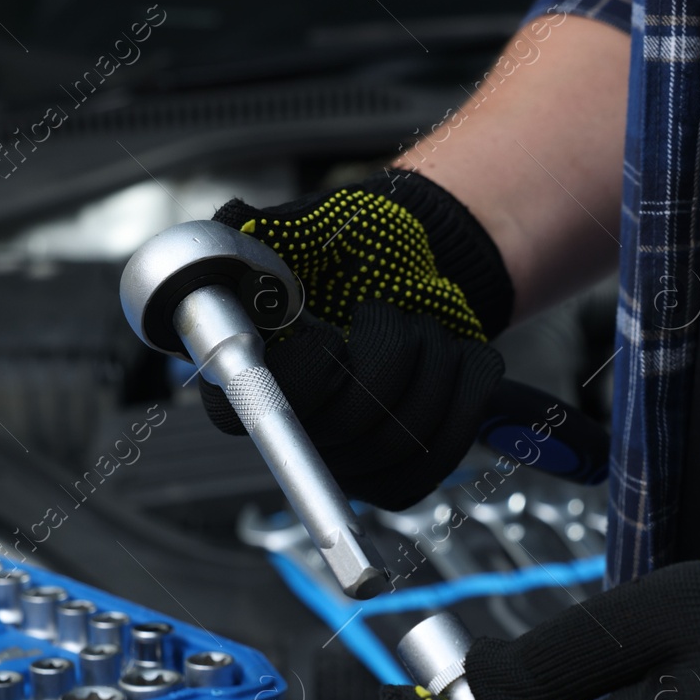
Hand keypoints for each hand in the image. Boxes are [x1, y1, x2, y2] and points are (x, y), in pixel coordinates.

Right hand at [203, 170, 512, 509]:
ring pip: (402, 438)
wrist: (410, 273)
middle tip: (391, 311)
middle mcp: (295, 431)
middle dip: (389, 351)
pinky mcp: (402, 472)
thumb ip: (262, 236)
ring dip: (433, 365)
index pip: (261, 408)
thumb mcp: (302, 232)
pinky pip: (443, 450)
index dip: (308, 368)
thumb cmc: (350, 254)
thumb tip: (232, 227)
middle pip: (345, 427)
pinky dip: (467, 393)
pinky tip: (462, 357)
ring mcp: (349, 461)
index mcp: (247, 379)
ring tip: (426, 327)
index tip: (328, 328)